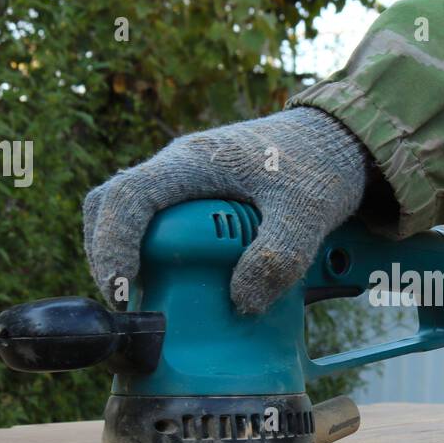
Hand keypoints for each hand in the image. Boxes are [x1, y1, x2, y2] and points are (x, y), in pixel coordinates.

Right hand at [83, 107, 367, 312]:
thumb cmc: (318, 164)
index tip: (122, 290)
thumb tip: (241, 303)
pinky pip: (158, 225)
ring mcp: (183, 184)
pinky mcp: (196, 200)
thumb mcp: (309, 211)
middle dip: (109, 255)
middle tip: (129, 302)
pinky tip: (181, 286)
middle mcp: (177, 169)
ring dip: (129, 257)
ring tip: (150, 298)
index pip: (127, 197)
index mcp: (194, 162)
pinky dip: (159, 256)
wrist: (334, 138)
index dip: (112, 244)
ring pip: (130, 215)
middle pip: (111, 206)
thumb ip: (280, 255)